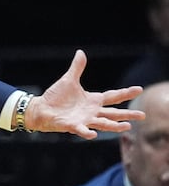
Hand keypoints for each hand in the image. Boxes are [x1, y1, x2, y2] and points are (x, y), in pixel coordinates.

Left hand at [27, 50, 143, 137]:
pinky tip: (94, 134)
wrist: (41, 108)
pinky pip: (82, 130)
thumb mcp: (69, 80)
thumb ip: (77, 68)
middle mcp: (92, 112)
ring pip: (103, 124)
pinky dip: (88, 132)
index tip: (139, 89)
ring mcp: (84, 120)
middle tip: (143, 115)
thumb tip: (81, 52)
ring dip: (114, 126)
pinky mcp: (73, 126)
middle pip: (113, 113)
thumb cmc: (56, 97)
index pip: (113, 96)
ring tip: (127, 126)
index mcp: (93, 100)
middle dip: (128, 114)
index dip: (126, 93)